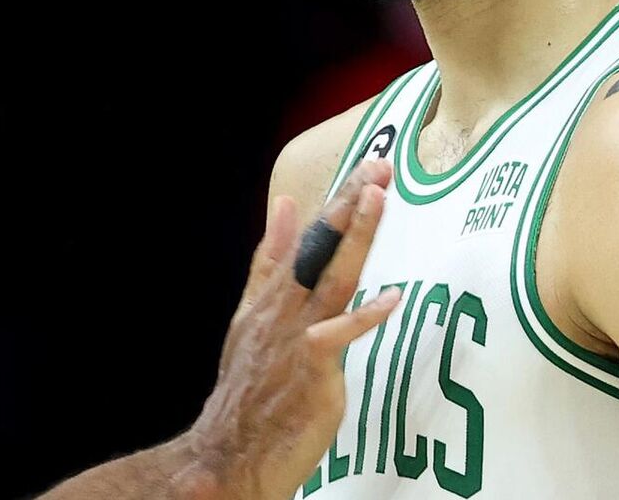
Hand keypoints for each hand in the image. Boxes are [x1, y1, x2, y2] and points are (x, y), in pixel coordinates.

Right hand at [177, 159, 399, 499]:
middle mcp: (280, 310)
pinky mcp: (310, 367)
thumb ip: (269, 268)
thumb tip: (285, 209)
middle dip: (348, 204)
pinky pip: (340, 334)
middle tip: (379, 168)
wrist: (228, 451)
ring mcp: (295, 336)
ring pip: (331, 275)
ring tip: (377, 197)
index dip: (332, 205)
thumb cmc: (247, 395)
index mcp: (267, 300)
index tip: (360, 172)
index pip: (301, 241)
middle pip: (319, 247)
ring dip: (354, 234)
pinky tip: (391, 298)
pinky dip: (365, 315)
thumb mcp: (250, 322)